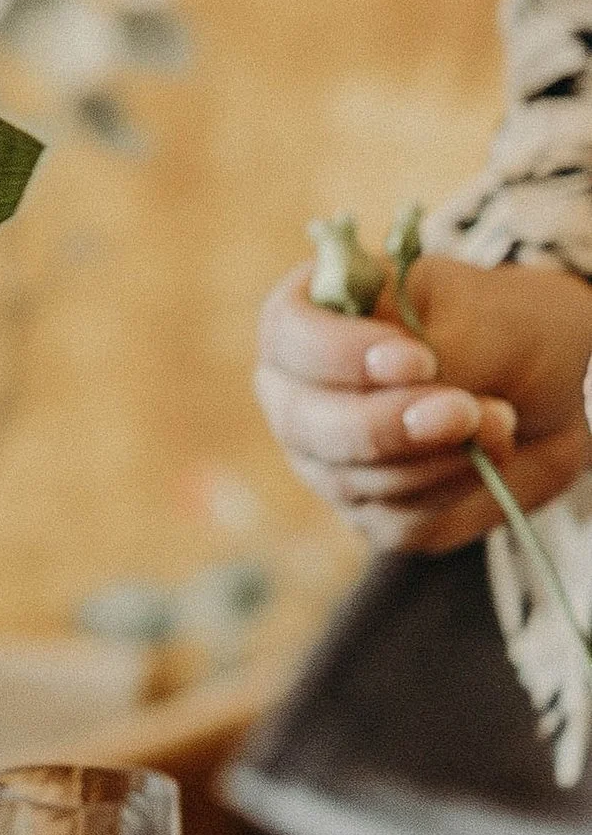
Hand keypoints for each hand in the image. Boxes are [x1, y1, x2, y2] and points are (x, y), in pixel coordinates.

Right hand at [255, 253, 591, 551]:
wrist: (544, 390)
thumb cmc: (501, 329)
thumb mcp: (483, 315)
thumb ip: (443, 354)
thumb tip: (422, 416)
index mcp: (312, 314)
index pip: (289, 332)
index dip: (342, 353)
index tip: (420, 361)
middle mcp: (300, 389)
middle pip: (302, 420)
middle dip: (386, 423)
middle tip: (464, 412)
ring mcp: (327, 457)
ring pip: (350, 478)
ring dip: (434, 458)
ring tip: (501, 420)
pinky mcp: (371, 511)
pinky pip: (396, 520)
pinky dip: (451, 490)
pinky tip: (490, 455)